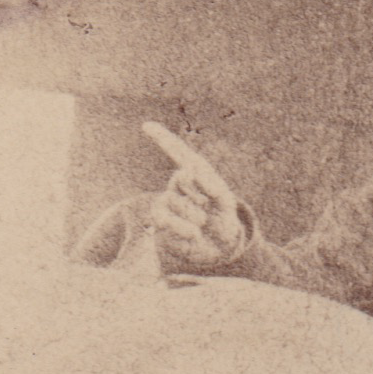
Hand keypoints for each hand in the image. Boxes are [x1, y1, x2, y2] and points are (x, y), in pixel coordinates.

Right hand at [142, 121, 250, 271]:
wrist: (219, 247)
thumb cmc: (223, 220)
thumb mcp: (225, 200)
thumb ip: (211, 182)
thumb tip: (189, 170)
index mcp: (195, 174)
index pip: (178, 153)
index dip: (162, 139)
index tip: (147, 125)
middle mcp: (178, 185)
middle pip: (182, 179)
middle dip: (199, 195)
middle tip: (209, 209)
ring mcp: (167, 202)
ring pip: (173, 200)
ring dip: (194, 215)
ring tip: (202, 224)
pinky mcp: (161, 221)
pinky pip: (166, 219)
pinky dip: (183, 228)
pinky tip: (193, 234)